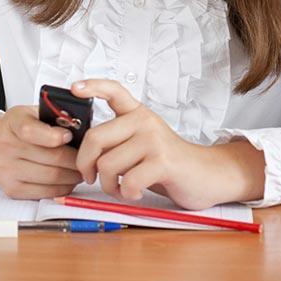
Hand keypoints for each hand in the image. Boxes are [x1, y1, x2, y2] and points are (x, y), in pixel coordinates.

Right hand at [0, 105, 83, 199]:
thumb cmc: (22, 129)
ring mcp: (7, 170)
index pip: (31, 130)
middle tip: (88, 157)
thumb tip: (81, 128)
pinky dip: (64, 187)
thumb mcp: (34, 113)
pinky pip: (46, 192)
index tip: (69, 136)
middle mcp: (6, 146)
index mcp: (13, 122)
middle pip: (51, 157)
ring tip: (81, 168)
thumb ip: (54, 117)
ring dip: (73, 175)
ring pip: (52, 176)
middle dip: (76, 158)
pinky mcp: (12, 189)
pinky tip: (69, 179)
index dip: (54, 136)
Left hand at [71, 79, 265, 209]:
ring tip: (121, 189)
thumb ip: (118, 142)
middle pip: (95, 138)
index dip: (92, 86)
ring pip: (107, 165)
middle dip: (85, 164)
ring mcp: (154, 140)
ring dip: (108, 186)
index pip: (114, 91)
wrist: (206, 174)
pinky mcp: (162, 161)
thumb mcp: (141, 144)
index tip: (75, 88)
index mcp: (138, 114)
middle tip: (91, 177)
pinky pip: (128, 181)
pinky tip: (136, 193)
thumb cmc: (168, 163)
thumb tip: (84, 155)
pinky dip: (127, 194)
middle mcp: (144, 121)